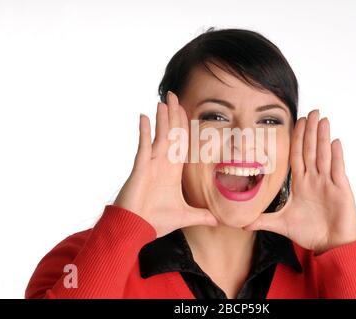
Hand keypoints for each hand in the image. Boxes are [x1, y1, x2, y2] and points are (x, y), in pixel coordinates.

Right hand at [114, 91, 217, 236]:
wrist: (136, 228)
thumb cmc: (156, 221)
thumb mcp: (185, 216)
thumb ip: (201, 216)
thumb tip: (218, 221)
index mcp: (173, 171)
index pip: (182, 143)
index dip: (185, 127)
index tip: (187, 112)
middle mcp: (163, 163)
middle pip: (172, 134)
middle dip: (174, 115)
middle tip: (175, 96)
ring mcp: (151, 164)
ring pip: (160, 135)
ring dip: (163, 118)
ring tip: (165, 101)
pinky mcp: (140, 168)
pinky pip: (143, 146)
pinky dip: (144, 131)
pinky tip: (144, 117)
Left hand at [244, 110, 355, 253]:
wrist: (329, 247)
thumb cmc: (309, 233)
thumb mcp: (281, 224)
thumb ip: (263, 220)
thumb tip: (242, 223)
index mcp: (301, 184)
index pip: (297, 156)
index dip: (297, 139)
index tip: (296, 122)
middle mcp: (315, 180)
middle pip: (311, 151)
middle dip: (310, 131)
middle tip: (310, 111)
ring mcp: (328, 183)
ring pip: (324, 155)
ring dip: (322, 137)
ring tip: (322, 119)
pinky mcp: (341, 190)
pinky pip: (338, 170)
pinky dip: (336, 156)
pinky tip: (334, 141)